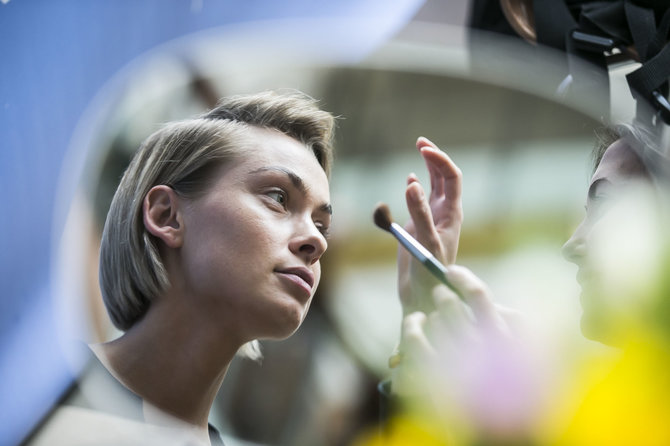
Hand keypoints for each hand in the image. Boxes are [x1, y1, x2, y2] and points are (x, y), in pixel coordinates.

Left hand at [393, 265, 523, 396]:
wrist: (493, 424)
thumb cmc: (503, 379)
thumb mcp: (517, 350)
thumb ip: (506, 321)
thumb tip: (481, 294)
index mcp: (501, 338)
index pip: (477, 293)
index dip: (461, 277)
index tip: (450, 272)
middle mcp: (478, 349)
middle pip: (448, 303)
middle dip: (442, 296)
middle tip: (440, 296)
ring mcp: (454, 363)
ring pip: (430, 320)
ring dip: (427, 316)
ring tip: (426, 321)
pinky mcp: (432, 377)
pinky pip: (412, 340)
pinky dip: (410, 329)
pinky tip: (414, 328)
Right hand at [398, 137, 462, 314]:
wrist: (424, 296)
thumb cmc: (429, 273)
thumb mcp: (425, 241)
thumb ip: (419, 213)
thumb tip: (412, 183)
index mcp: (451, 213)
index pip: (451, 177)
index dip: (439, 159)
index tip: (422, 149)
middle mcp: (444, 214)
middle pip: (445, 177)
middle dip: (435, 157)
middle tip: (420, 141)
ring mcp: (432, 220)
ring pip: (434, 186)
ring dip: (428, 167)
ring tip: (420, 149)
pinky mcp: (419, 228)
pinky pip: (421, 201)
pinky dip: (416, 187)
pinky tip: (410, 181)